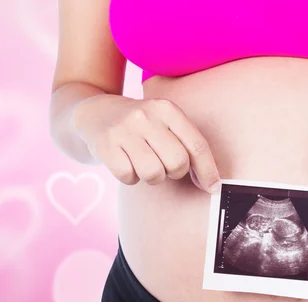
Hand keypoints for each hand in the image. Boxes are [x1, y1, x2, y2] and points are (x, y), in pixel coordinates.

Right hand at [74, 95, 220, 192]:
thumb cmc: (138, 126)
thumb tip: (209, 182)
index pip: (197, 145)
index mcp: (166, 108)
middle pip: (177, 163)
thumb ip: (186, 145)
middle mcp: (146, 115)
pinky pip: (129, 177)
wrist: (95, 113)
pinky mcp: (105, 144)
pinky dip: (129, 177)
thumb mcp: (163, 123)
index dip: (208, 171)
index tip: (212, 187)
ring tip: (142, 162)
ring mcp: (124, 129)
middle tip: (162, 164)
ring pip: (154, 174)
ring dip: (151, 177)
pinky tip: (125, 162)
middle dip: (174, 172)